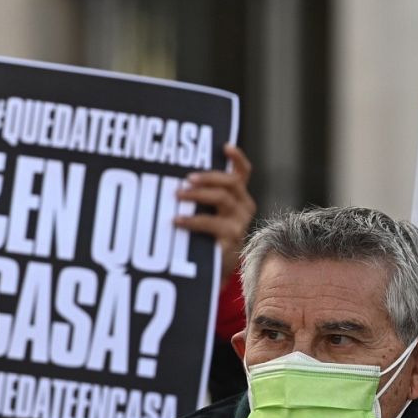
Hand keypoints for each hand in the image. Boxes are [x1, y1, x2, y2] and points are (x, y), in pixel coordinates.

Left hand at [176, 143, 255, 278]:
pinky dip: (192, 220)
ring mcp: (239, 223)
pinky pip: (211, 223)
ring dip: (198, 194)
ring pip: (222, 198)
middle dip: (208, 176)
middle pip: (231, 182)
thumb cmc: (206, 235)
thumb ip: (200, 195)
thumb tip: (173, 176)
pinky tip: (176, 220)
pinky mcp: (231, 239)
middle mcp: (244, 206)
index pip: (243, 172)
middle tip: (186, 178)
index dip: (237, 158)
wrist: (215, 270)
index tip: (225, 147)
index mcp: (239, 195)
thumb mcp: (207, 211)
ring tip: (178, 195)